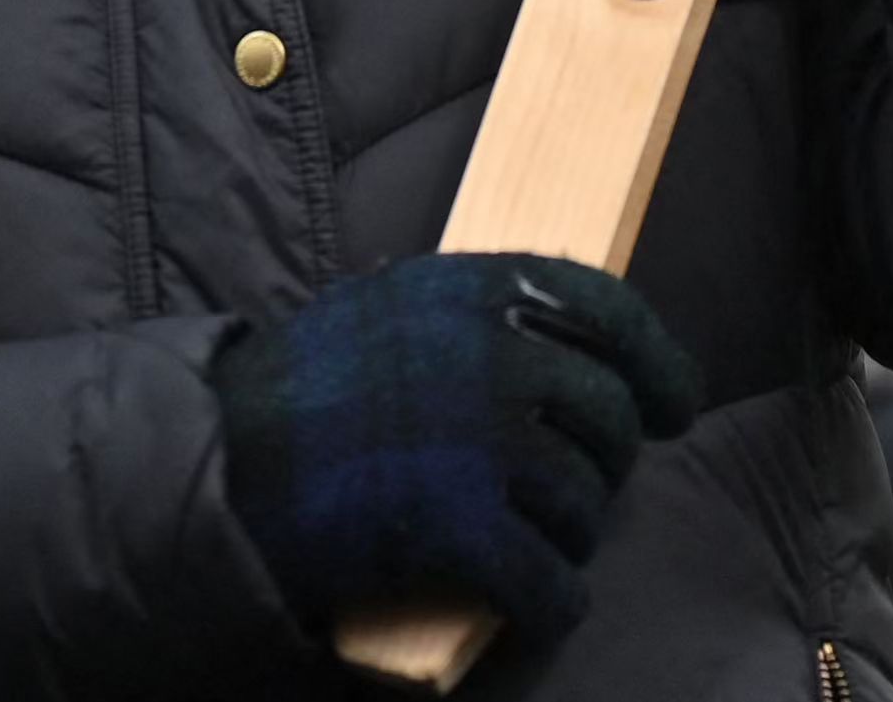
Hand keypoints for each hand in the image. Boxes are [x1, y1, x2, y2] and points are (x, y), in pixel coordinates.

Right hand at [209, 252, 701, 649]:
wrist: (218, 470)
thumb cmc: (294, 395)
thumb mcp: (384, 310)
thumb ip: (470, 317)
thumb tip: (561, 343)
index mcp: (471, 288)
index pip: (608, 310)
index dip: (658, 363)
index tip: (674, 402)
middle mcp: (490, 355)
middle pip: (609, 418)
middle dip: (601, 465)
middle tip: (570, 493)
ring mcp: (481, 442)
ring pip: (586, 505)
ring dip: (567, 536)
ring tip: (526, 543)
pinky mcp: (465, 530)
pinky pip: (555, 583)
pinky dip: (553, 603)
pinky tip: (536, 605)